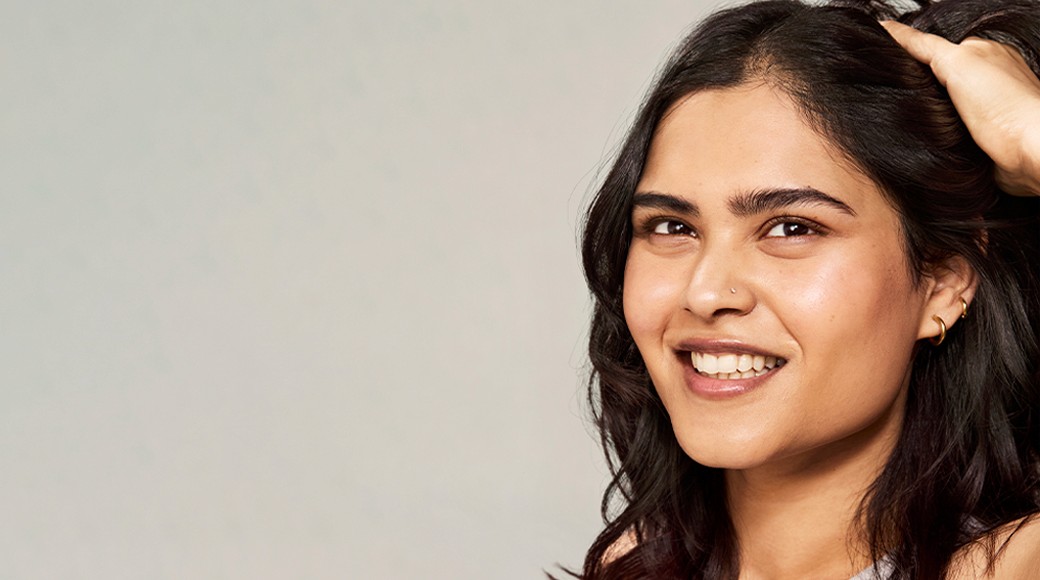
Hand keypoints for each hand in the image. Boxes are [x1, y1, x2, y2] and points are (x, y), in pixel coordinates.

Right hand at [882, 20, 1039, 195]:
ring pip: (939, 106)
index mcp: (983, 53)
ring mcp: (984, 108)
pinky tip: (932, 135)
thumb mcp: (956, 62)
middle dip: (916, 87)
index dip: (908, 55)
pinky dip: (936, 133)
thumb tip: (889, 28)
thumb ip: (923, 45)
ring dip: (925, 113)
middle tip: (902, 93)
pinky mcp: (979, 137)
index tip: (886, 63)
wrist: (1027, 148)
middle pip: (935, 78)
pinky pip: (946, 131)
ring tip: (915, 116)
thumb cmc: (1005, 106)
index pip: (935, 48)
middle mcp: (987, 78)